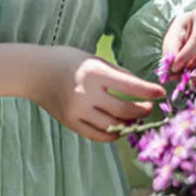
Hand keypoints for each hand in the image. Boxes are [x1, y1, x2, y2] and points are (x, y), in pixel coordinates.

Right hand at [32, 46, 165, 142]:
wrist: (35, 73)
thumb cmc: (67, 61)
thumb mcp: (94, 59)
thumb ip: (117, 73)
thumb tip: (140, 88)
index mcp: (95, 73)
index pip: (130, 86)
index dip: (148, 92)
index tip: (160, 93)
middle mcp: (87, 94)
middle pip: (124, 109)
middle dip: (141, 110)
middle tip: (149, 108)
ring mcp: (78, 111)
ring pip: (113, 126)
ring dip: (128, 124)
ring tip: (135, 118)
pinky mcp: (71, 123)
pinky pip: (98, 136)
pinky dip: (112, 135)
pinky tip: (119, 128)